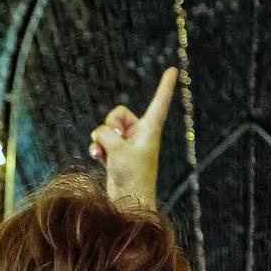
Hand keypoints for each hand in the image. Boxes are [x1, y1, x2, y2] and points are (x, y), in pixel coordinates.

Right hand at [88, 66, 178, 207]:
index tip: (173, 69)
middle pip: (118, 114)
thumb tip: (98, 136)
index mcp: (150, 129)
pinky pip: (102, 141)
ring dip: (101, 139)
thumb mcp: (117, 148)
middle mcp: (140, 133)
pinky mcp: (117, 153)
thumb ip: (106, 133)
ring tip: (105, 153)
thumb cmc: (131, 175)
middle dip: (110, 124)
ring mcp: (128, 143)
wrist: (129, 201)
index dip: (165, 86)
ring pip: (106, 128)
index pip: (159, 102)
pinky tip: (97, 157)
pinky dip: (98, 148)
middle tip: (115, 140)